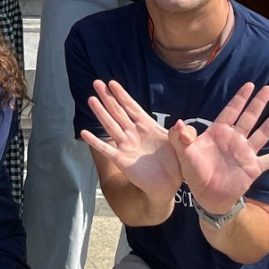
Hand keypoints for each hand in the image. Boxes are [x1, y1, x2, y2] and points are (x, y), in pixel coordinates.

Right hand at [80, 79, 183, 203]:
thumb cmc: (176, 163)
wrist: (168, 186)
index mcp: (148, 127)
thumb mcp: (184, 146)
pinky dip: (95, 141)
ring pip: (110, 126)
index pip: (132, 107)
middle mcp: (134, 133)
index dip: (122, 95)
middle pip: (118, 112)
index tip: (112, 83)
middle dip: (108, 97)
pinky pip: (106, 149)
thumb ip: (182, 135)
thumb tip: (180, 123)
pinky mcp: (122, 160)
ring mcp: (126, 146)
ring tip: (91, 99)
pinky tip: (84, 133)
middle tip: (96, 83)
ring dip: (101, 113)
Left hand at [169, 82, 268, 215]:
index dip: (240, 98)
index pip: (231, 111)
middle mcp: (235, 139)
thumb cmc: (193, 171)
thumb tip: (178, 123)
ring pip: (262, 133)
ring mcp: (246, 153)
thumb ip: (180, 137)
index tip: (249, 85)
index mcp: (218, 132)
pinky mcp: (253, 168)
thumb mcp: (182, 152)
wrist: (205, 194)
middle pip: (249, 117)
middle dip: (258, 103)